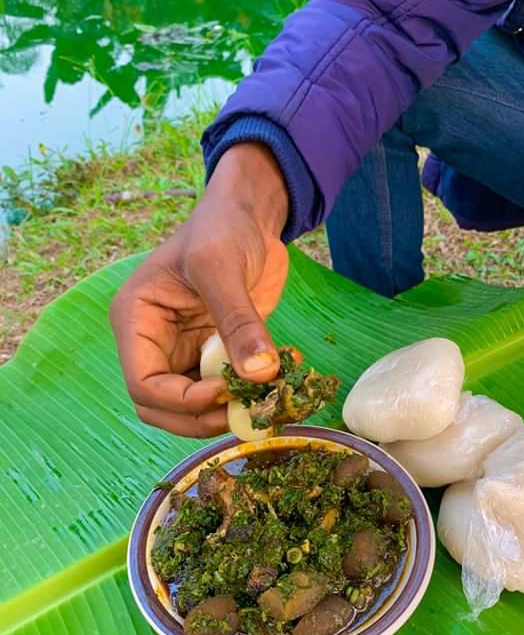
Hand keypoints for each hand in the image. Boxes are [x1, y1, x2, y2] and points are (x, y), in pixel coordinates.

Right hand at [110, 143, 289, 436]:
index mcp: (136, 320)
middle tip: (243, 412)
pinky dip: (246, 395)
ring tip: (263, 399)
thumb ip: (239, 321)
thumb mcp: (223, 266)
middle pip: (162, 408)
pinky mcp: (215, 354)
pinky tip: (276, 380)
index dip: (181, 400)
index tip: (225, 390)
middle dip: (199, 418)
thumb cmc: (222, 227)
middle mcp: (154, 343)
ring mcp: (184, 351)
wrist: (252, 216)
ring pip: (192, 408)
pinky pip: (223, 391)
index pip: (143, 384)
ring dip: (224, 413)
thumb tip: (259, 374)